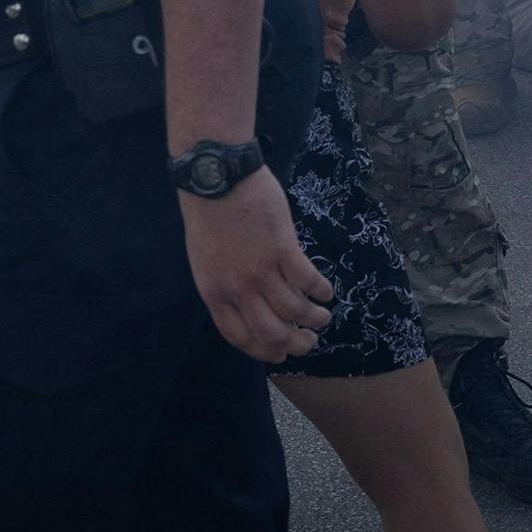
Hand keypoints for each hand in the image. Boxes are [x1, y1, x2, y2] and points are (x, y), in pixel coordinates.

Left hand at [179, 166, 333, 362]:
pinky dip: (321, 291)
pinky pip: (308, 282)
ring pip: (295, 312)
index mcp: (214, 293)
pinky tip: (326, 291)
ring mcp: (261, 270)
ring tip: (323, 317)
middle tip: (309, 342)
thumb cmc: (208, 214)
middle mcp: (238, 289)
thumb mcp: (205, 259)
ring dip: (314, 319)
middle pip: (272, 334)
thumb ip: (225, 285)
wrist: (215, 177)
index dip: (263, 351)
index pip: (240, 337)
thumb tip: (249, 305)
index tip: (279, 354)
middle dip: (295, 344)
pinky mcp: (282, 249)